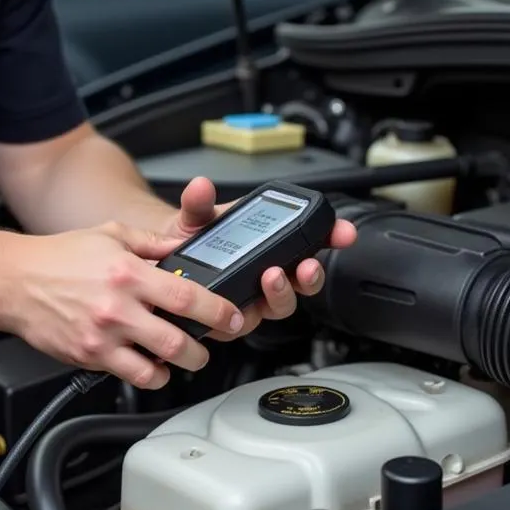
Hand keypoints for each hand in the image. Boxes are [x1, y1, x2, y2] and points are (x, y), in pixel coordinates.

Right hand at [1, 221, 245, 389]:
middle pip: (178, 340)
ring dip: (179, 366)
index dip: (217, 311)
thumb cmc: (59, 256)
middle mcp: (118, 306)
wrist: (13, 282)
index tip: (232, 317)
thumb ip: (152, 243)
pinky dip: (150, 375)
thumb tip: (185, 246)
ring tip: (184, 357)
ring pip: (158, 365)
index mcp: (128, 272)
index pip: (186, 296)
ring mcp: (103, 336)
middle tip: (208, 343)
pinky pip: (131, 376)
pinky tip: (152, 365)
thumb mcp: (111, 234)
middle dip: (203, 348)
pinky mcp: (89, 356)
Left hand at [167, 176, 357, 338]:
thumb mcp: (197, 216)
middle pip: (303, 282)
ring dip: (282, 293)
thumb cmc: (193, 239)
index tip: (344, 232)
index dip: (332, 236)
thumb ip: (199, 202)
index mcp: (273, 247)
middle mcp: (269, 275)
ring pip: (280, 305)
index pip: (312, 242)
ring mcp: (253, 300)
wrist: (166, 261)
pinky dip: (240, 314)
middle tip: (305, 265)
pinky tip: (231, 306)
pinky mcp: (230, 321)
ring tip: (271, 277)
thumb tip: (200, 186)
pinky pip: (242, 323)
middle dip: (310, 275)